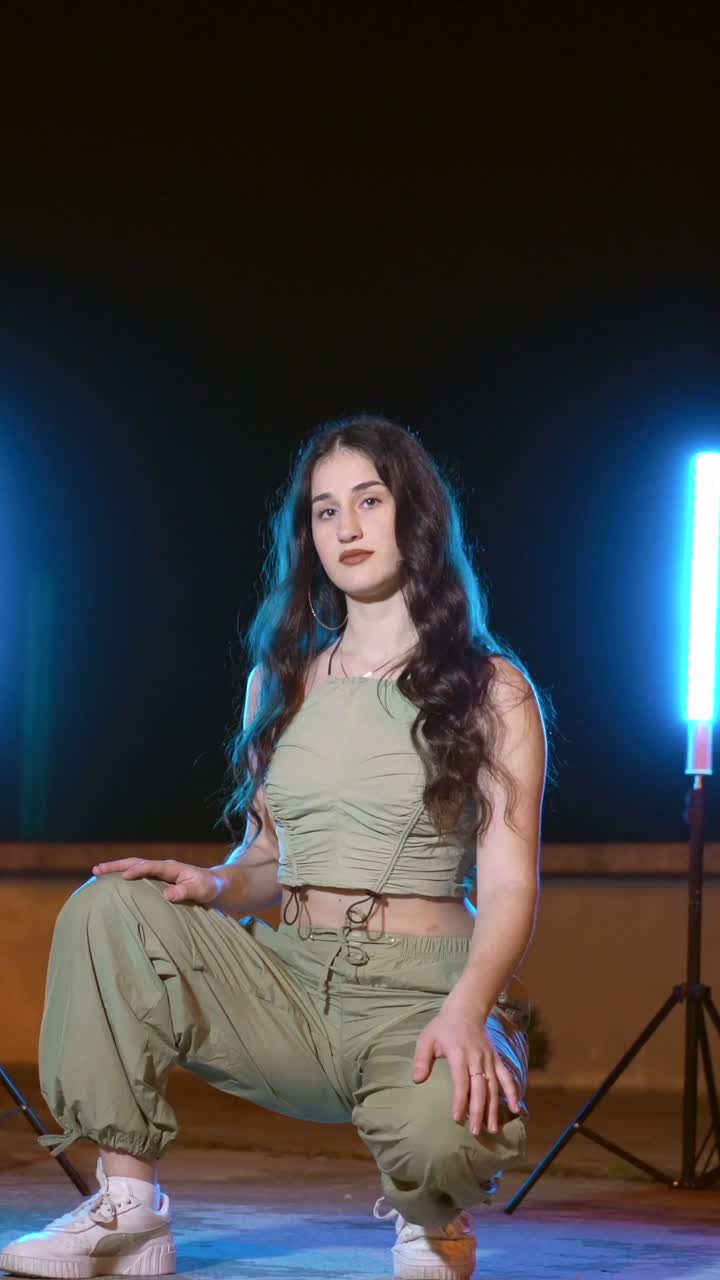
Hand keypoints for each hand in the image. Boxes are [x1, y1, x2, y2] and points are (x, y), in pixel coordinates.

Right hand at [91, 857, 225, 905]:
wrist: (215, 886)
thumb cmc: (208, 887)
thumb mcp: (201, 890)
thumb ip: (186, 892)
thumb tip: (168, 895)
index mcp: (171, 868)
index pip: (150, 867)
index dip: (138, 870)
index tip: (124, 877)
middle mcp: (162, 868)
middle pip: (135, 862)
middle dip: (116, 865)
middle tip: (96, 869)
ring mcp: (158, 873)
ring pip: (133, 868)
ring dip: (116, 870)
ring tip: (97, 873)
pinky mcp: (156, 881)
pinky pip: (137, 877)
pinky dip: (123, 877)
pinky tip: (111, 884)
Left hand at [413, 1002, 521, 1135]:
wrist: (466, 1010)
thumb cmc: (444, 1026)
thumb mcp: (427, 1038)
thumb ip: (422, 1059)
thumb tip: (418, 1080)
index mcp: (459, 1054)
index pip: (461, 1082)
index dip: (460, 1101)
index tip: (457, 1118)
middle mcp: (477, 1058)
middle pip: (480, 1088)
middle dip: (478, 1110)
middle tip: (475, 1131)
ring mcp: (489, 1059)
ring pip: (494, 1086)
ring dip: (494, 1108)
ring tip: (492, 1128)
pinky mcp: (496, 1059)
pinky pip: (506, 1076)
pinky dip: (512, 1092)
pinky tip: (516, 1108)